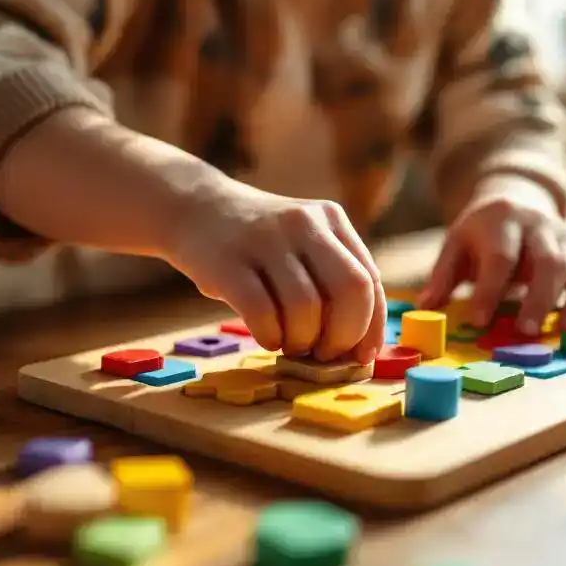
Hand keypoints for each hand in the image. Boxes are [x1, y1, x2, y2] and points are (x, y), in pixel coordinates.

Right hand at [168, 177, 385, 363]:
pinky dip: (270, 336)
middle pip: (350, 289)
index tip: (361, 357)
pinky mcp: (227, 260)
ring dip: (301, 340)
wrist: (195, 208)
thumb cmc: (260, 244)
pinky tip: (267, 337)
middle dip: (344, 334)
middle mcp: (303, 222)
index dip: (371, 327)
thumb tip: (360, 346)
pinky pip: (261, 312)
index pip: (369, 279)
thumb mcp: (304, 243)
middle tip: (324, 353)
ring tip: (290, 343)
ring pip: (305, 307)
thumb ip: (333, 279)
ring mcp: (264, 238)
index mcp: (331, 218)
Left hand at [417, 175, 565, 333]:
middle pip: (546, 260)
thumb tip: (424, 309)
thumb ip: (442, 276)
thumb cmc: (480, 234)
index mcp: (502, 221)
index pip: (499, 256)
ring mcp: (565, 239)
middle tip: (527, 331)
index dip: (490, 288)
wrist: (515, 199)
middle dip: (539, 296)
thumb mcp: (456, 245)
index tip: (479, 320)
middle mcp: (540, 227)